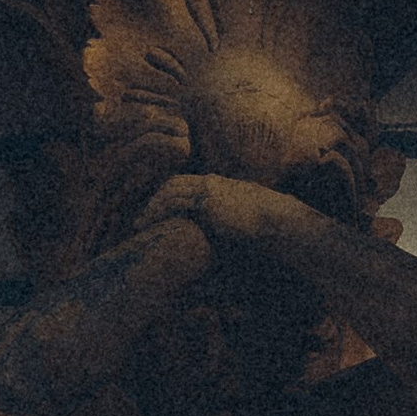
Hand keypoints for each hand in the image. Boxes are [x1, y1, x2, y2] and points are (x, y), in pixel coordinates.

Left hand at [138, 172, 323, 256]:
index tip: (157, 209)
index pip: (187, 183)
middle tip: (142, 215)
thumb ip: (232, 219)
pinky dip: (156, 211)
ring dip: (152, 206)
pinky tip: (146, 223)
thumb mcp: (246, 217)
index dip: (170, 194)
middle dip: (156, 198)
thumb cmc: (267, 224)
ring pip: (169, 191)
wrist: (278, 221)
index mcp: (221, 185)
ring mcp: (208, 189)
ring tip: (138, 222)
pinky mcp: (206, 201)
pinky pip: (172, 202)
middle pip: (174, 183)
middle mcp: (212, 182)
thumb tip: (229, 233)